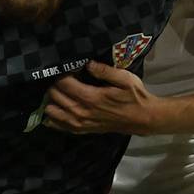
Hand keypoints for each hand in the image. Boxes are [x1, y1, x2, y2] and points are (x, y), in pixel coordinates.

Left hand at [42, 62, 159, 134]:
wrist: (143, 118)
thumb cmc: (135, 96)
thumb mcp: (125, 79)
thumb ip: (105, 71)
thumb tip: (88, 63)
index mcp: (92, 97)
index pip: (65, 84)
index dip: (60, 74)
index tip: (63, 66)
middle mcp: (83, 111)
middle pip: (56, 97)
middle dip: (53, 85)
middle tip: (56, 77)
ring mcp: (83, 123)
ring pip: (55, 113)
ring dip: (50, 101)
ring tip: (52, 92)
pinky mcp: (85, 130)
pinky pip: (63, 127)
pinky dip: (54, 121)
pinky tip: (50, 115)